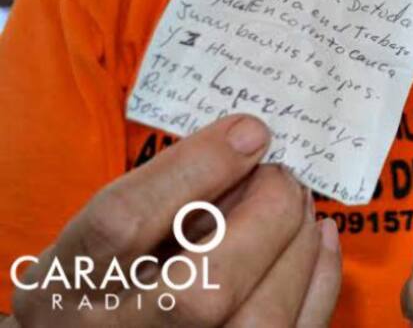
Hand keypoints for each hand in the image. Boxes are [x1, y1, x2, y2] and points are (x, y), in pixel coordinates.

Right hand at [9, 115, 341, 326]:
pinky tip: (318, 238)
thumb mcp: (95, 237)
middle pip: (202, 289)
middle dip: (265, 218)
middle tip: (283, 176)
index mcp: (65, 287)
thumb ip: (158, 196)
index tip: (250, 132)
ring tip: (300, 204)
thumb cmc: (101, 280)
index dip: (196, 169)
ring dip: (297, 249)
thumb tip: (248, 143)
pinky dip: (318, 281)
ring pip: (258, 321)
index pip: (121, 225)